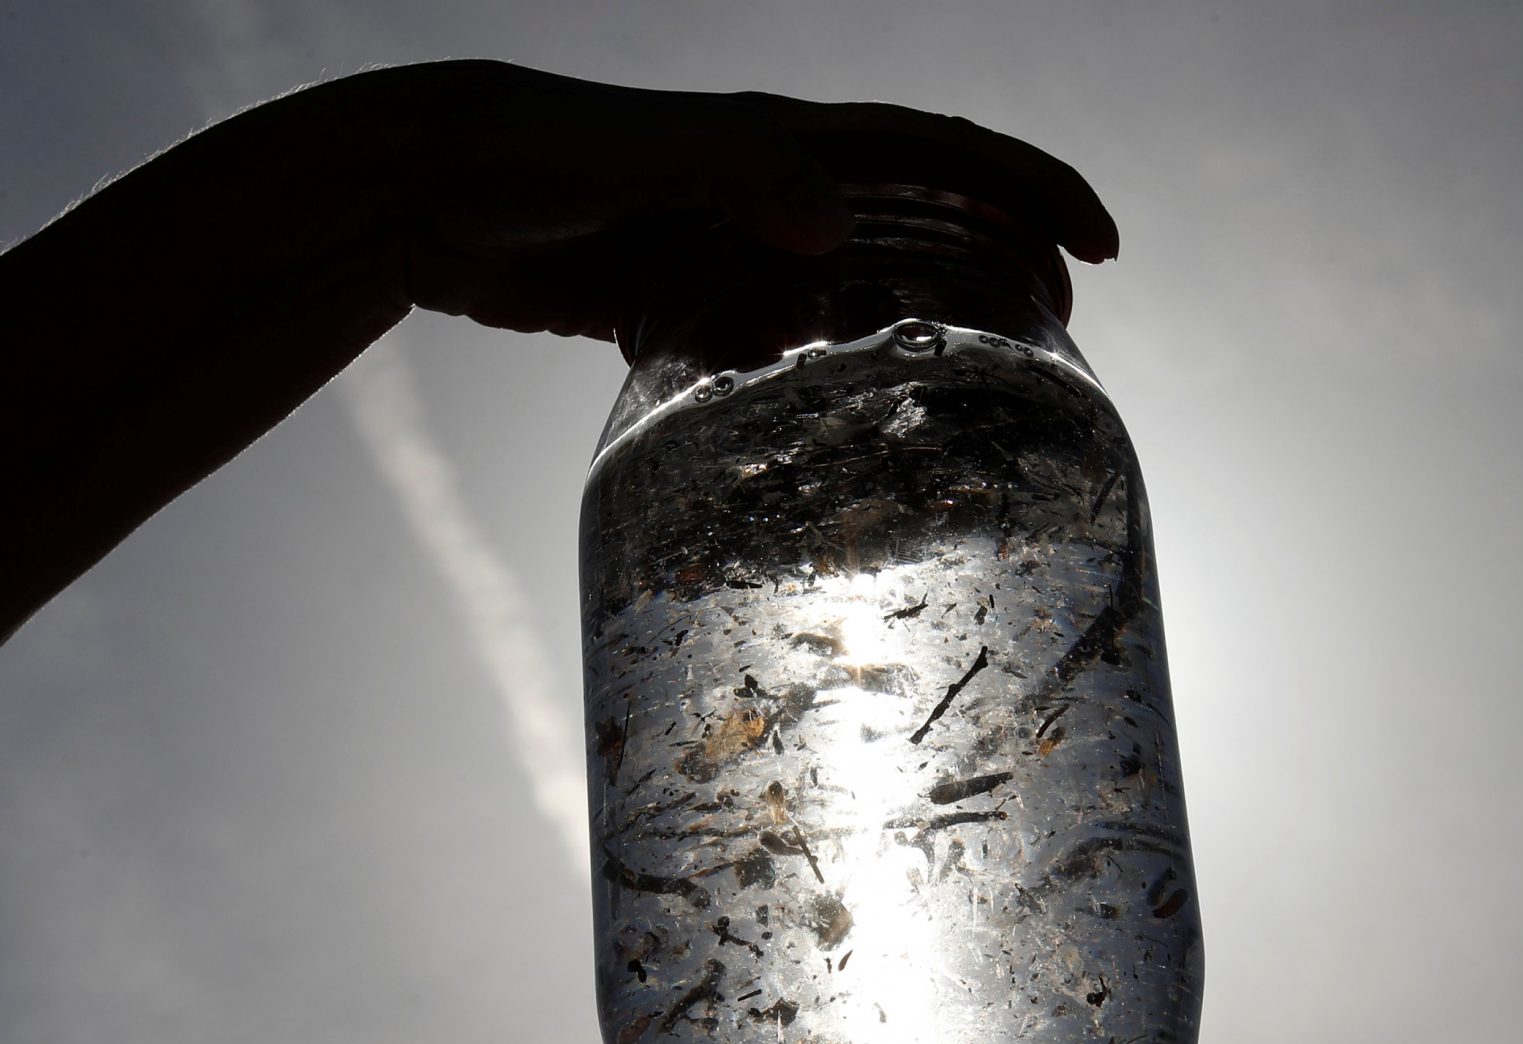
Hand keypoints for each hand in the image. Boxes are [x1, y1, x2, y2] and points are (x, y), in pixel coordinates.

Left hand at [233, 59, 1119, 338]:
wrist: (423, 187)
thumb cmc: (529, 154)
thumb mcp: (641, 158)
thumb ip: (738, 176)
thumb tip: (837, 223)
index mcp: (780, 142)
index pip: (937, 151)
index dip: (1027, 188)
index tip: (1099, 244)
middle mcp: (765, 187)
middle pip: (916, 218)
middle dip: (998, 262)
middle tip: (1063, 329)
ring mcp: (722, 243)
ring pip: (851, 283)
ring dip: (915, 322)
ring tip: (973, 380)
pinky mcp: (670, 298)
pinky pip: (763, 337)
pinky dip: (803, 375)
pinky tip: (821, 423)